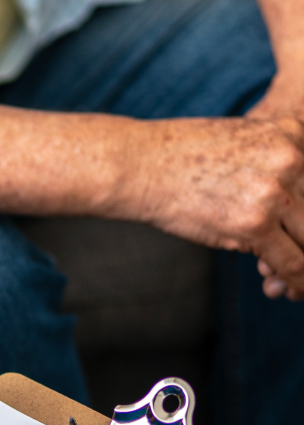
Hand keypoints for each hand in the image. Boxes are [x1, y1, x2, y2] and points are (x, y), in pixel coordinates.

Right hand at [129, 114, 303, 298]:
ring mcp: (275, 193)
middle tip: (299, 251)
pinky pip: (293, 263)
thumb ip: (275, 162)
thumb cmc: (178, 154)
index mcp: (294, 133)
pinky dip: (300, 282)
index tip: (301, 227)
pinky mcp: (254, 224)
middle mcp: (293, 159)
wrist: (138, 165)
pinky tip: (295, 291)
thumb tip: (290, 205)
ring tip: (303, 279)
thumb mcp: (241, 140)